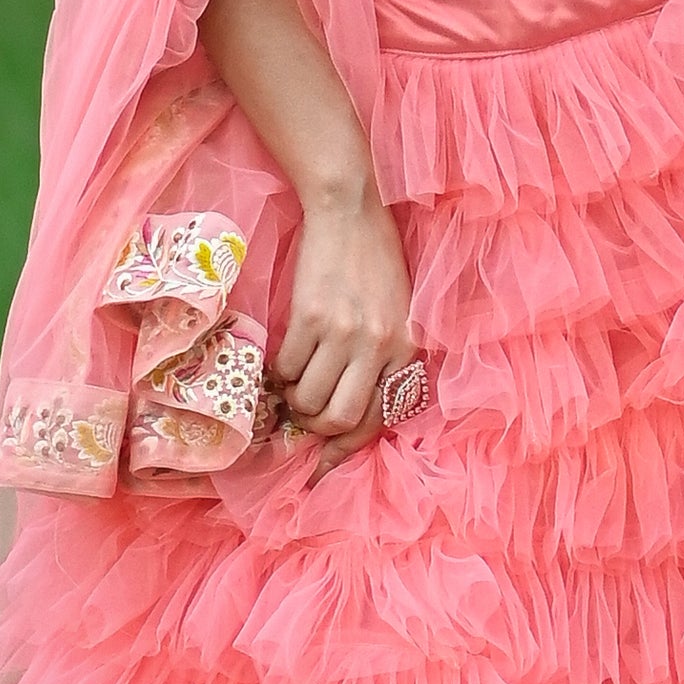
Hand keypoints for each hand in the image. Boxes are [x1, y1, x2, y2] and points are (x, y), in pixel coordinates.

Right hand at [272, 187, 419, 471]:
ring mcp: (345, 333)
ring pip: (306, 400)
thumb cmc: (375, 264)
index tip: (320, 470)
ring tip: (293, 378)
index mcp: (406, 349)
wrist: (350, 213)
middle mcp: (380, 347)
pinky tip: (283, 355)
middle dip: (314, 426)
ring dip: (292, 398)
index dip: (344, 452)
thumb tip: (347, 416)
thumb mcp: (397, 315)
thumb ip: (382, 361)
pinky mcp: (311, 318)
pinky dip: (278, 372)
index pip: (377, 421)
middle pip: (338, 421)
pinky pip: (285, 368)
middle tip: (303, 409)